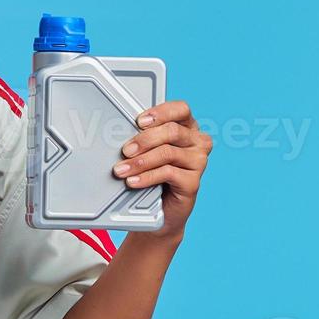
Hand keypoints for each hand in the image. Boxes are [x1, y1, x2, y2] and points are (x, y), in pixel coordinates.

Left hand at [111, 99, 211, 240]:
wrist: (162, 209)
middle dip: (145, 139)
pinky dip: (146, 177)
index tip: (139, 121)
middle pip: (173, 131)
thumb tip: (119, 131)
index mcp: (188, 127)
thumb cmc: (154, 174)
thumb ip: (143, 138)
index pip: (181, 109)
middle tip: (125, 150)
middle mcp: (197, 142)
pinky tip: (133, 181)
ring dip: (140, 161)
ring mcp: (198, 162)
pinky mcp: (193, 182)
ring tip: (122, 169)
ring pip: (168, 153)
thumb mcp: (149, 151)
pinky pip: (168, 173)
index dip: (160, 112)